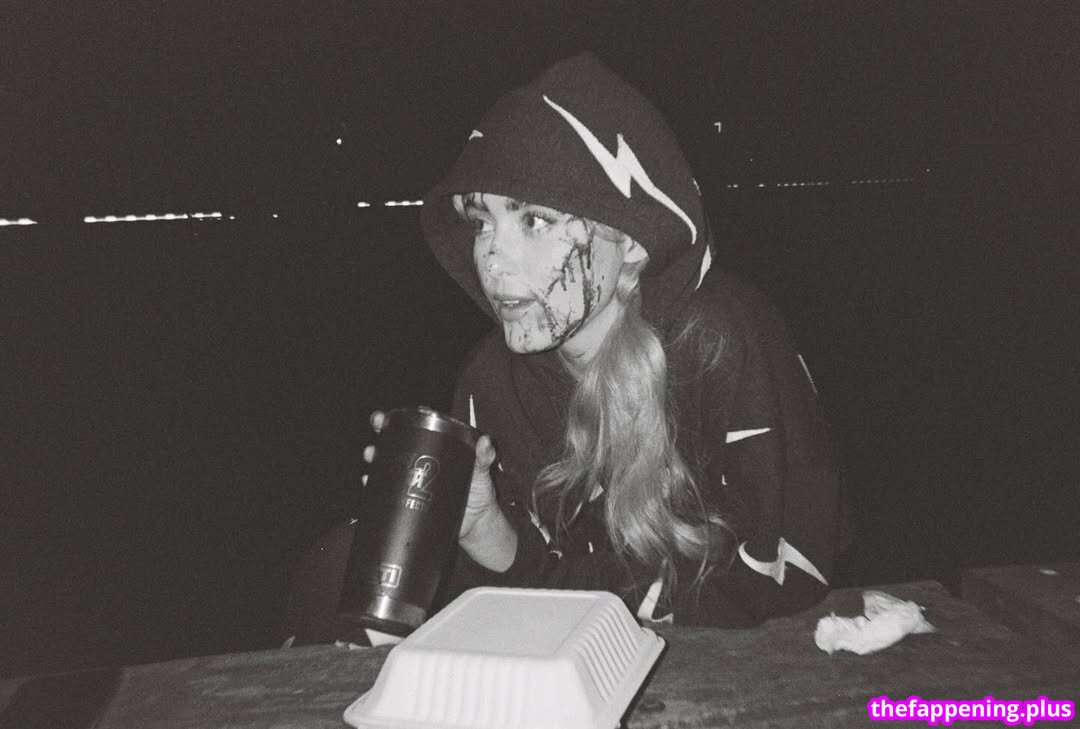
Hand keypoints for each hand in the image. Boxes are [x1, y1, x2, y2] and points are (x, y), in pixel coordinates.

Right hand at [362, 411, 499, 538]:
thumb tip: (485, 441)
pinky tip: (368, 482)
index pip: (418, 426)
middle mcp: (422, 459)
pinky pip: (386, 490)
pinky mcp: (406, 498)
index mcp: (438, 447)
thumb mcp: (481, 472)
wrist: (474, 524)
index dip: (403, 417)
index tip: (394, 413)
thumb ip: (484, 457)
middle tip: (378, 425)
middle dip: (383, 431)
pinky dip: (374, 485)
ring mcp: (412, 479)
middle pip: (397, 441)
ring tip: (371, 455)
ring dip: (376, 456)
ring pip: (388, 463)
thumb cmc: (479, 492)